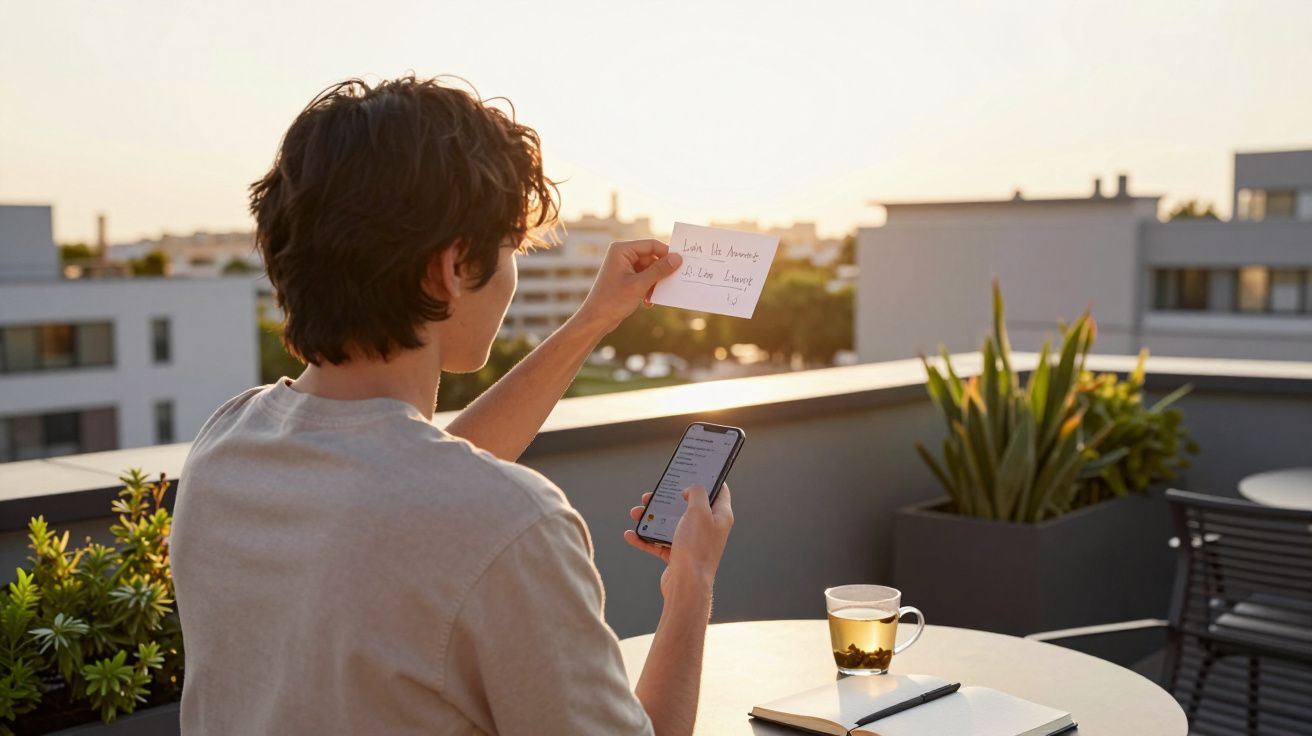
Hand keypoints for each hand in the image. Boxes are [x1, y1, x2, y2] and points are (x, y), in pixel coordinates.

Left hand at [573, 239, 682, 335]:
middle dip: (659, 274)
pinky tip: (647, 302)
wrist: (595, 320)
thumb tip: (678, 258)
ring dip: (654, 284)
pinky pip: (643, 278)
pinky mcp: (625, 278)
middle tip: (669, 285)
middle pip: (651, 258)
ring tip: (653, 297)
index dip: (667, 254)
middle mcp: (622, 255)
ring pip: (649, 270)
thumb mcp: (640, 285)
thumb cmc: (613, 300)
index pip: (651, 245)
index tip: (681, 264)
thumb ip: (660, 270)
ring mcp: (623, 266)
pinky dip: (648, 289)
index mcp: (622, 250)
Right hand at [624, 484, 733, 598]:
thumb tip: (690, 489)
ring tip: (635, 512)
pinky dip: (645, 538)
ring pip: (670, 523)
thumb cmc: (696, 547)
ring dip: (651, 517)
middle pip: (687, 506)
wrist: (687, 586)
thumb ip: (697, 493)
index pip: (719, 491)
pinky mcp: (678, 556)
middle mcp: (708, 528)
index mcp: (720, 516)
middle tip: (652, 493)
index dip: (709, 478)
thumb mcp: (699, 511)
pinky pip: (659, 543)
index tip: (694, 469)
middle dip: (667, 499)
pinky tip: (630, 535)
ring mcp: (693, 542)